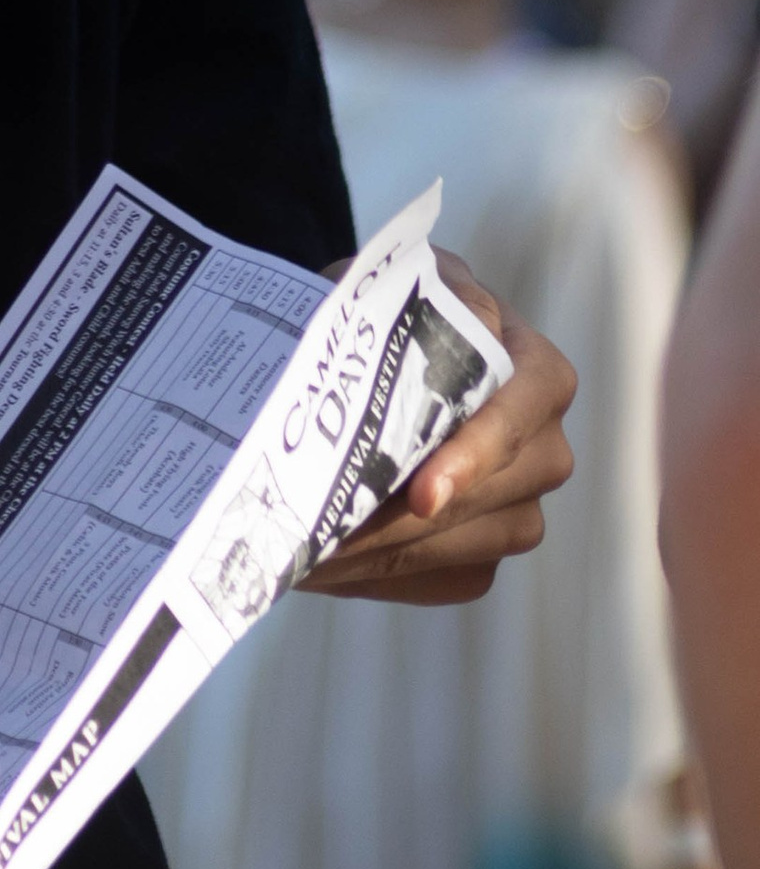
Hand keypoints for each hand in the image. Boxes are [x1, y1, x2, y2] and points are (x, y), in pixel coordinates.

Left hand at [303, 253, 574, 607]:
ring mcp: (524, 494)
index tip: (422, 494)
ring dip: (408, 547)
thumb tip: (445, 334)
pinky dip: (403, 571)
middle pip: (514, 482)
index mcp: (528, 360)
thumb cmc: (375, 322)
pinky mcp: (490, 543)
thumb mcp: (384, 295)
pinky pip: (465, 573)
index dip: (481, 449)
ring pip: (493, 537)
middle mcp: (543, 432)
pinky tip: (339, 558)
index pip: (532, 397)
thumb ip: (411, 304)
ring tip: (326, 543)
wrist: (351, 371)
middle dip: (426, 513)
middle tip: (345, 525)